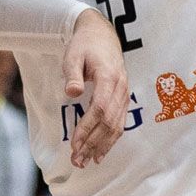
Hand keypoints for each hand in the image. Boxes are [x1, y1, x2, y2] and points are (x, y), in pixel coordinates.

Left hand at [65, 9, 130, 167]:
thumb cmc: (84, 45)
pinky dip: (111, 139)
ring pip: (116, 125)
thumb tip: (71, 93)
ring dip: (102, 146)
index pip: (100, 108)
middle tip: (77, 161)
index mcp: (108, 76)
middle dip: (93, 143)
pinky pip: (119, 122)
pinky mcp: (123, 98)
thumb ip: (72, 75)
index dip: (87, 128)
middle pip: (108, 121)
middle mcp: (120, 87)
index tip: (74, 144)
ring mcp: (124, 93)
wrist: (102, 34)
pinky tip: (100, 152)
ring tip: (87, 162)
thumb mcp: (73, 56)